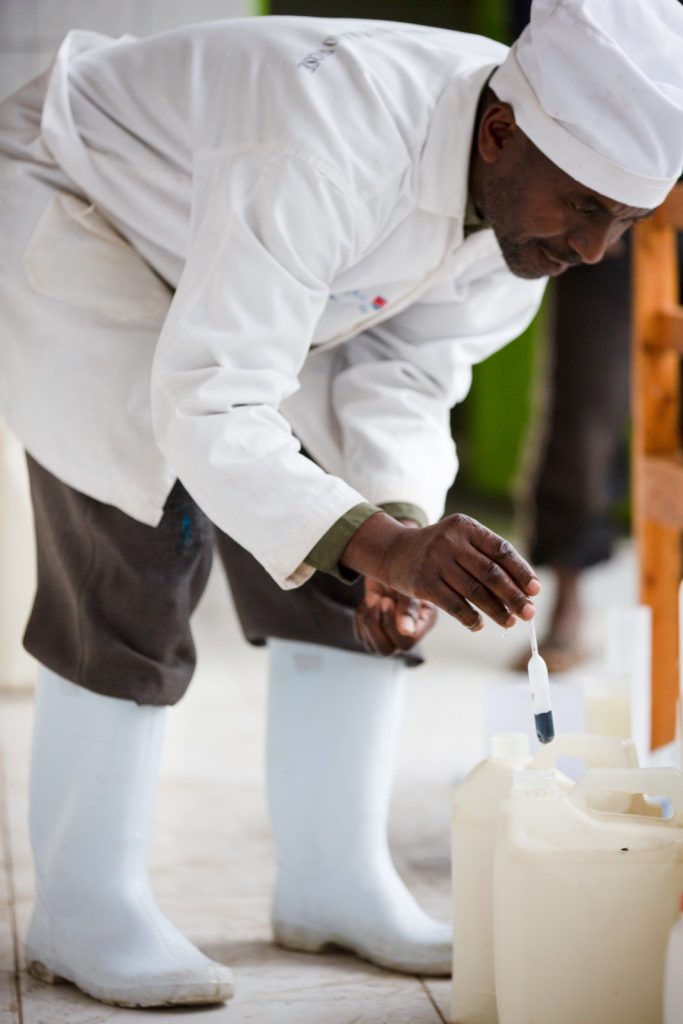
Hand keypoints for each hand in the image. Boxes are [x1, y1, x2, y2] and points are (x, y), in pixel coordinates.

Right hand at [341, 511, 539, 631]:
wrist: (394, 551)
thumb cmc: (439, 549)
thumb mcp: (460, 540)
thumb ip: (488, 557)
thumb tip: (525, 588)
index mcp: (465, 526)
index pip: (501, 549)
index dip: (521, 571)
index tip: (535, 590)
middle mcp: (450, 541)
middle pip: (491, 572)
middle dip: (514, 595)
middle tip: (529, 612)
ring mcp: (435, 562)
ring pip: (475, 591)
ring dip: (496, 610)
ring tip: (510, 621)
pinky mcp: (424, 583)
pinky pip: (455, 605)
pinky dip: (471, 618)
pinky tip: (480, 624)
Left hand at [354, 577, 436, 655]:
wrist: (390, 562)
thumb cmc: (404, 570)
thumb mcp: (409, 585)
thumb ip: (409, 607)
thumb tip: (406, 631)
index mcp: (422, 624)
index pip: (406, 642)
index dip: (392, 624)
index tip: (386, 600)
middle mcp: (407, 636)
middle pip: (387, 650)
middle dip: (376, 624)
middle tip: (378, 599)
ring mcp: (389, 638)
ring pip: (372, 647)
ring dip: (367, 619)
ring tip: (373, 596)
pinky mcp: (373, 635)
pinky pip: (361, 636)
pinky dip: (360, 616)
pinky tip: (369, 601)